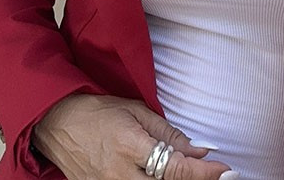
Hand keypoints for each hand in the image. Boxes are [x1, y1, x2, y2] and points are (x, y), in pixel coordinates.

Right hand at [32, 94, 233, 179]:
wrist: (57, 124)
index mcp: (130, 147)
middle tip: (217, 174)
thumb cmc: (98, 111)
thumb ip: (169, 134)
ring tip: (193, 175)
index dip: (204, 172)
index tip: (226, 169)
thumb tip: (200, 150)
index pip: (174, 168)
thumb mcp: (136, 111)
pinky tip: (166, 177)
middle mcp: (120, 175)